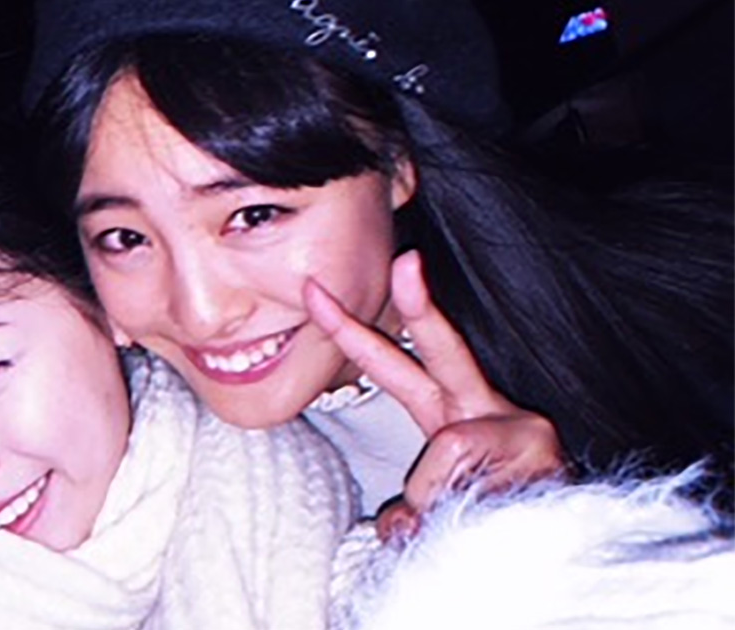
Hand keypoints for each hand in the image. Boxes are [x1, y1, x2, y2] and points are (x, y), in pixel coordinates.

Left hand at [303, 251, 565, 531]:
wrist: (568, 549)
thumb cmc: (497, 524)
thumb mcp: (434, 516)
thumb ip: (407, 514)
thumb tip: (401, 526)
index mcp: (451, 411)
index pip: (395, 367)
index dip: (353, 333)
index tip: (316, 293)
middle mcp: (486, 408)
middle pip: (444, 349)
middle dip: (418, 305)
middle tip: (404, 261)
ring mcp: (522, 429)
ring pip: (447, 453)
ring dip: (443, 505)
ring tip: (474, 522)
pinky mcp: (545, 457)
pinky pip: (475, 490)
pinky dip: (469, 524)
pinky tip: (495, 527)